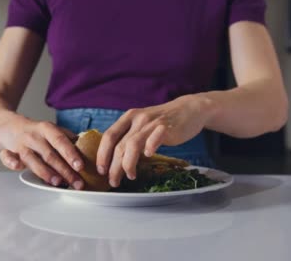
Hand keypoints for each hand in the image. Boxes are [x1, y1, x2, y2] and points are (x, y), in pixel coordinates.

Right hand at [0, 116, 84, 189]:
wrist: (8, 125)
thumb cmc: (36, 133)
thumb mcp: (52, 131)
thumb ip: (67, 139)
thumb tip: (89, 149)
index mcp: (47, 129)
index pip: (60, 141)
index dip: (70, 153)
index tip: (81, 166)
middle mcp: (34, 136)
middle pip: (50, 154)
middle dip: (65, 170)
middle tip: (77, 183)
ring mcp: (21, 145)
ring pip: (32, 160)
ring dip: (45, 172)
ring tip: (58, 183)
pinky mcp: (9, 152)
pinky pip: (8, 157)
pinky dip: (11, 162)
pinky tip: (18, 167)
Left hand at [96, 95, 217, 186]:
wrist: (190, 109)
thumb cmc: (164, 121)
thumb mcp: (142, 123)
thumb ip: (130, 135)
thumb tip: (114, 158)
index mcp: (129, 117)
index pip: (109, 136)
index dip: (102, 154)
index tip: (100, 170)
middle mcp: (138, 118)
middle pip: (119, 145)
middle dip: (113, 166)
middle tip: (113, 180)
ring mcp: (152, 122)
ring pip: (133, 144)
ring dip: (128, 163)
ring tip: (129, 175)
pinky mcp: (166, 127)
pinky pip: (155, 138)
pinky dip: (150, 147)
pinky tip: (148, 156)